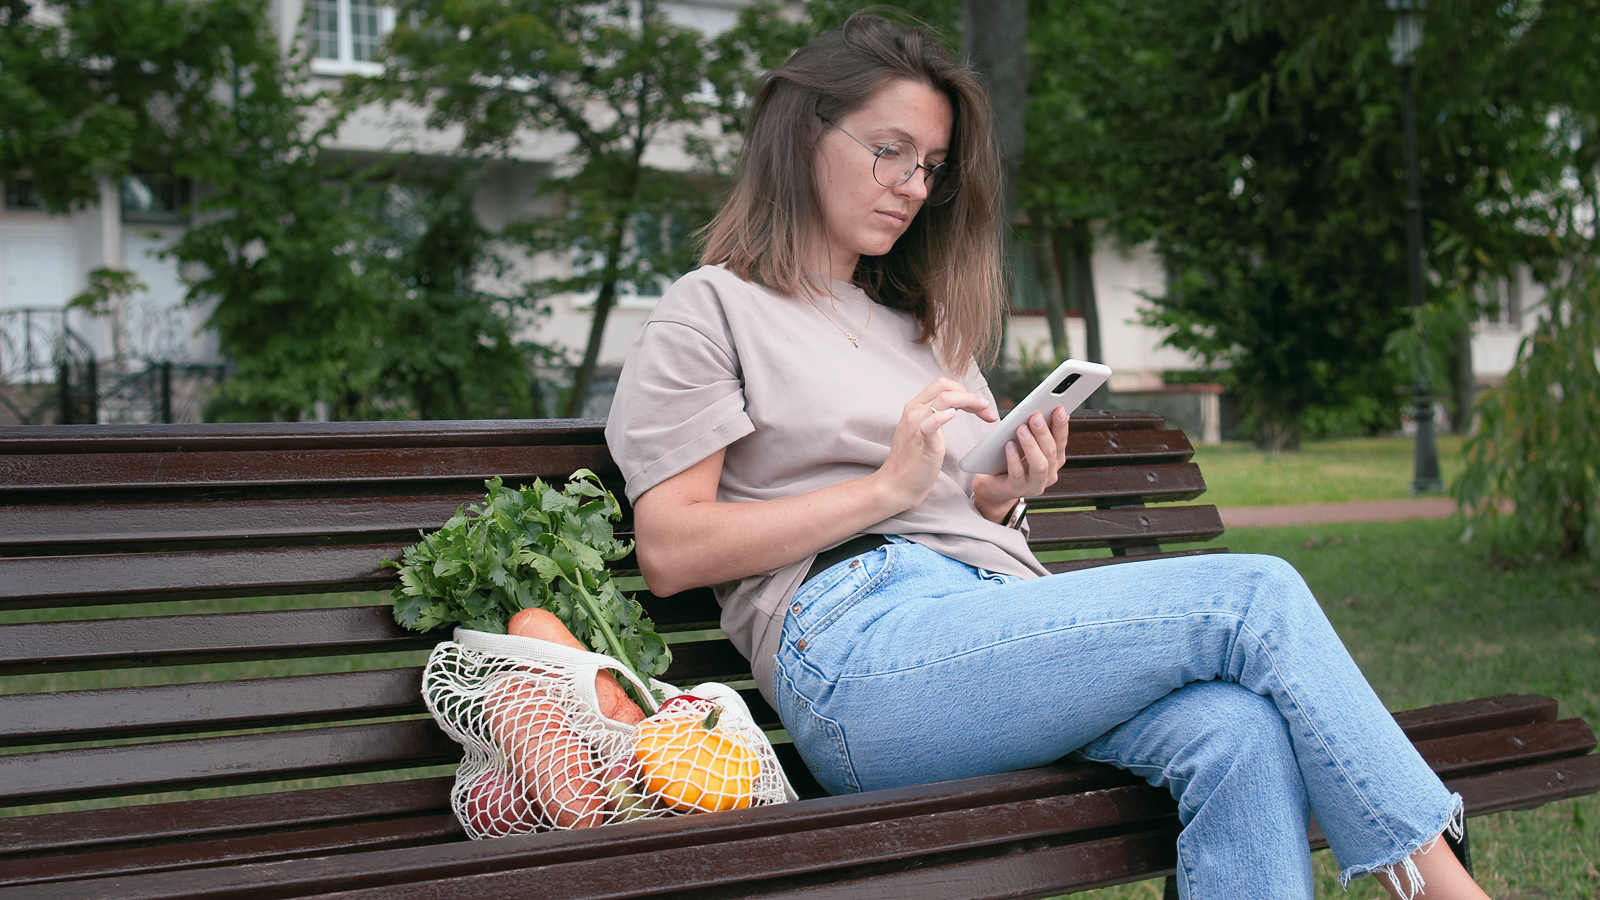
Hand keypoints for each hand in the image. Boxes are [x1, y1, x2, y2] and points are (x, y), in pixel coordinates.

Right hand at [874, 377, 996, 512]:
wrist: (895, 485)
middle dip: (970, 394)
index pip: (942, 385)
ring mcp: (916, 426)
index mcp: (915, 407)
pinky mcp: (922, 444)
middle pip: (944, 386)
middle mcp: (914, 412)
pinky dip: (943, 417)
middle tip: (986, 409)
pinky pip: (930, 425)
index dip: (964, 391)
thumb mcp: (921, 431)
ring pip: (944, 399)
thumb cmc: (911, 462)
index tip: (979, 406)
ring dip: (969, 401)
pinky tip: (954, 415)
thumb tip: (953, 409)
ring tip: (984, 411)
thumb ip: (934, 417)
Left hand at [972, 405, 1070, 522]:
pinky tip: (1009, 444)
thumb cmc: (1010, 461)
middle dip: (1044, 433)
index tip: (1059, 409)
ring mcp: (1035, 485)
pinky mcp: (1017, 490)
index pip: (1061, 441)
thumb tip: (1039, 412)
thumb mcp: (1025, 444)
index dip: (1061, 425)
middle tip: (1035, 416)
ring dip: (1031, 445)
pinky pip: (1017, 474)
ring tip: (1021, 428)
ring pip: (1040, 465)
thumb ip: (1034, 432)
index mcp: (1054, 460)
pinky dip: (1013, 458)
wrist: (994, 486)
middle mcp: (1049, 474)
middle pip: (1051, 452)